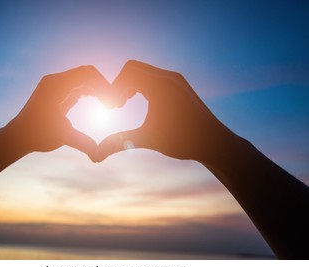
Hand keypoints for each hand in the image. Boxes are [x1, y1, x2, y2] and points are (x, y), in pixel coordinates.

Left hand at [6, 65, 109, 159]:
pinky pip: (78, 85)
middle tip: (115, 104)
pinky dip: (91, 92)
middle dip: (103, 86)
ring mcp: (56, 85)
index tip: (113, 104)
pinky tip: (100, 103)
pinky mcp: (57, 91)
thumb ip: (81, 143)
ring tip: (109, 105)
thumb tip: (98, 155)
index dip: (104, 87)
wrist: (17, 137)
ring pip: (84, 78)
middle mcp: (55, 81)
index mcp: (56, 86)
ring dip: (98, 89)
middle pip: (87, 73)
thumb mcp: (61, 137)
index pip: (87, 75)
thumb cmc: (36, 135)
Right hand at [95, 60, 236, 163]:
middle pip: (133, 68)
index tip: (113, 108)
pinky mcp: (180, 85)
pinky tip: (142, 102)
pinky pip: (154, 76)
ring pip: (144, 71)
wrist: (214, 143)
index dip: (114, 89)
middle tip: (117, 105)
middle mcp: (168, 77)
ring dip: (131, 84)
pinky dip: (143, 85)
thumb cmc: (182, 142)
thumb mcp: (147, 140)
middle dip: (120, 84)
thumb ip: (118, 143)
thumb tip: (95, 155)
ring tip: (126, 104)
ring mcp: (176, 80)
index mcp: (160, 85)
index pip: (127, 72)